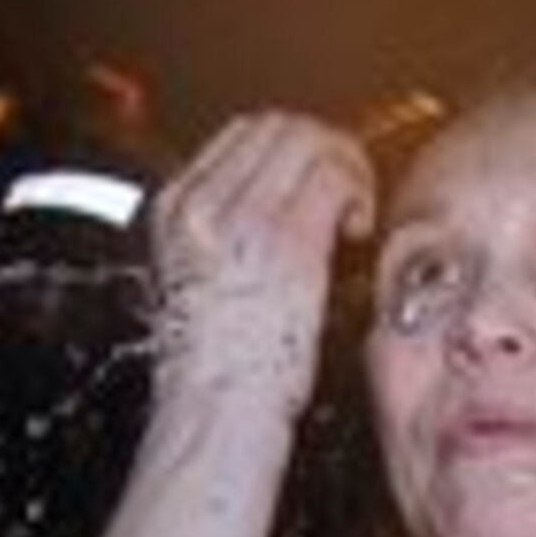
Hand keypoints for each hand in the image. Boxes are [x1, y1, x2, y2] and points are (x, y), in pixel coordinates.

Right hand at [147, 111, 378, 421]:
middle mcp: (203, 203)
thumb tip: (278, 208)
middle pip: (276, 125)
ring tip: (355, 211)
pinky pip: (334, 174)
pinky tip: (359, 228)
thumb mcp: (205, 283)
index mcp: (176, 209)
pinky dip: (358, 189)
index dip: (292, 143)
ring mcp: (243, 218)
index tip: (317, 175)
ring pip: (309, 140)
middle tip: (347, 188)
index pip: (242, 134)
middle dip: (323, 146)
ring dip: (346, 164)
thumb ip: (230, 236)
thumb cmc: (220, 367)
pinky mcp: (285, 240)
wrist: (215, 411)